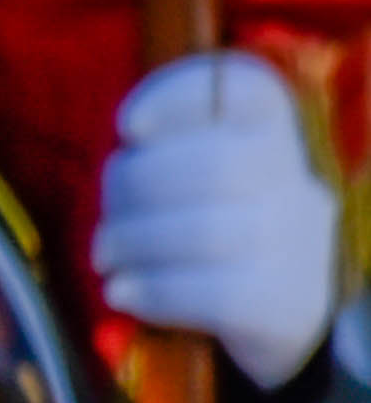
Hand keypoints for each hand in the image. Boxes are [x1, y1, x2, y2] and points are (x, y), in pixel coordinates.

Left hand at [96, 53, 341, 389]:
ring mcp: (299, 247)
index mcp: (273, 139)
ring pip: (210, 231)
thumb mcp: (196, 177)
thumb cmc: (212, 227)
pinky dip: (153, 291)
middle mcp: (296, 184)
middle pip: (215, 164)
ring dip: (133, 244)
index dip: (178, 97)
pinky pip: (215, 295)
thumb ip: (163, 151)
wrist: (274, 313)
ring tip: (107, 258)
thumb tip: (128, 138)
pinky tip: (123, 293)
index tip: (129, 128)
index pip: (247, 89)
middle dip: (134, 189)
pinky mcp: (285, 305)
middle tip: (104, 223)